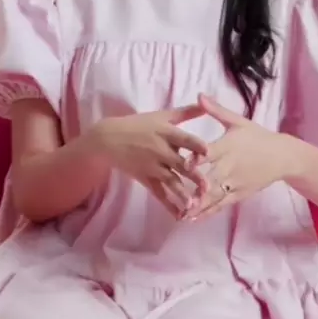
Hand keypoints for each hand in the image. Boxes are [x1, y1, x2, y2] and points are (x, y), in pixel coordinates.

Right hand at [89, 105, 208, 216]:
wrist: (109, 138)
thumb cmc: (139, 124)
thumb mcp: (161, 115)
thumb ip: (185, 112)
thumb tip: (205, 103)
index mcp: (166, 133)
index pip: (183, 139)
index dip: (195, 145)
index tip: (209, 152)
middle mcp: (160, 150)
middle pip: (179, 164)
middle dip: (193, 175)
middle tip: (207, 186)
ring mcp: (152, 166)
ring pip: (170, 181)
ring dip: (182, 194)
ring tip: (194, 205)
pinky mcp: (145, 178)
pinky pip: (158, 193)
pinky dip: (168, 205)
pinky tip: (179, 215)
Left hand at [184, 94, 295, 220]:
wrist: (282, 156)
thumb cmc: (256, 136)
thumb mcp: (237, 121)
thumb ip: (216, 110)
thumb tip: (199, 95)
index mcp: (228, 146)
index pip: (211, 153)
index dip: (197, 158)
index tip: (183, 163)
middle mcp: (230, 166)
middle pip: (211, 178)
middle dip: (194, 187)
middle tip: (176, 195)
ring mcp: (235, 182)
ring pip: (215, 196)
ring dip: (198, 205)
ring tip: (181, 213)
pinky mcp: (239, 194)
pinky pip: (222, 204)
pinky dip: (208, 212)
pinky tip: (193, 218)